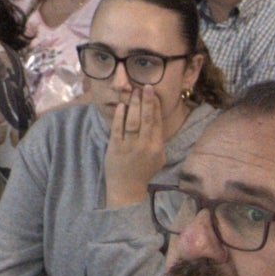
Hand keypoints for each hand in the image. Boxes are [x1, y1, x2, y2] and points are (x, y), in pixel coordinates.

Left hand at [101, 87, 179, 206]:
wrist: (127, 188)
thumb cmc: (144, 171)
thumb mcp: (158, 157)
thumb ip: (158, 140)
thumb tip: (157, 119)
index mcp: (157, 148)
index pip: (157, 123)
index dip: (156, 107)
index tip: (154, 93)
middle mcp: (145, 146)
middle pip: (147, 120)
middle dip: (147, 101)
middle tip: (146, 86)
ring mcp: (130, 147)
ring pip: (133, 122)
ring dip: (134, 105)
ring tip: (134, 92)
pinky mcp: (115, 149)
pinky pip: (118, 129)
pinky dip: (119, 117)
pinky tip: (121, 106)